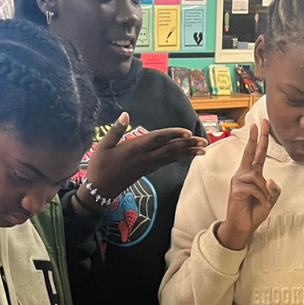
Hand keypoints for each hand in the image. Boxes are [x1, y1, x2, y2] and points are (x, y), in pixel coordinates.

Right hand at [82, 112, 206, 204]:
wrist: (99, 190)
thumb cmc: (99, 167)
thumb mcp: (103, 146)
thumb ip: (116, 130)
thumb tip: (125, 114)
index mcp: (134, 149)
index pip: (157, 139)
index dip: (173, 135)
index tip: (187, 133)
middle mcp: (144, 158)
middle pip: (169, 149)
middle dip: (188, 145)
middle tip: (204, 141)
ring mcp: (147, 165)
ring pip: (170, 157)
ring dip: (187, 152)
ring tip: (202, 149)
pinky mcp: (147, 170)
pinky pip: (166, 162)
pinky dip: (178, 158)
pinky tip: (186, 155)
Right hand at [215, 120, 280, 250]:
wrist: (243, 226)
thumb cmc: (254, 211)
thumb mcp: (270, 199)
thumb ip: (273, 189)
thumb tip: (269, 180)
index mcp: (253, 173)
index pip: (258, 153)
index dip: (260, 139)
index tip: (262, 124)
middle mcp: (244, 173)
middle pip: (251, 152)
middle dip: (255, 138)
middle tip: (259, 123)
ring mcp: (239, 180)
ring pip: (258, 177)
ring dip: (265, 192)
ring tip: (262, 202)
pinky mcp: (237, 189)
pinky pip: (255, 189)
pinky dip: (261, 198)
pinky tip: (259, 204)